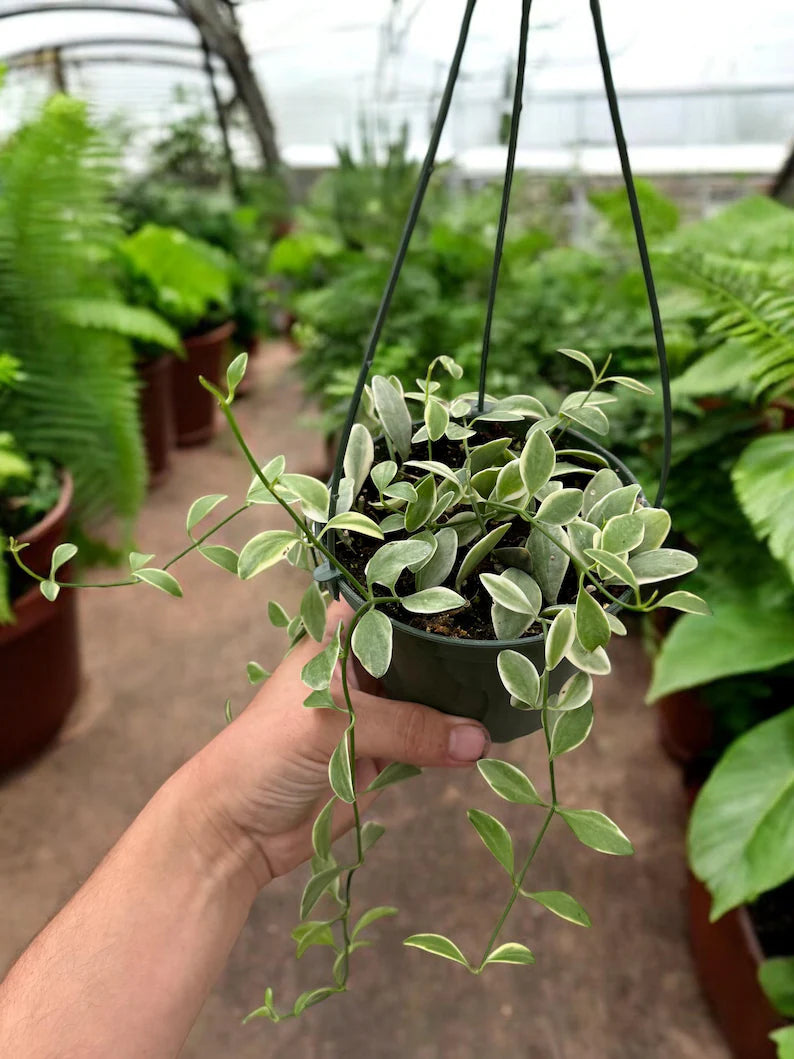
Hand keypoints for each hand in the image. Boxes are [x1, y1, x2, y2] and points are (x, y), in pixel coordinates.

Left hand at [179, 600, 490, 893]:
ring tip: (515, 691)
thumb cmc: (264, 752)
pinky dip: (457, 742)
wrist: (236, 829)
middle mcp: (362, 666)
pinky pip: (432, 742)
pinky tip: (491, 734)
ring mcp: (378, 711)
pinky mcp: (388, 755)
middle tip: (516, 648)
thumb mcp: (335, 724)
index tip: (492, 600)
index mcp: (339, 636)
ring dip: (464, 703)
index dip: (438, 603)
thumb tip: (478, 739)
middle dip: (461, 657)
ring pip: (433, 699)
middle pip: (424, 653)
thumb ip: (407, 727)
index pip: (396, 607)